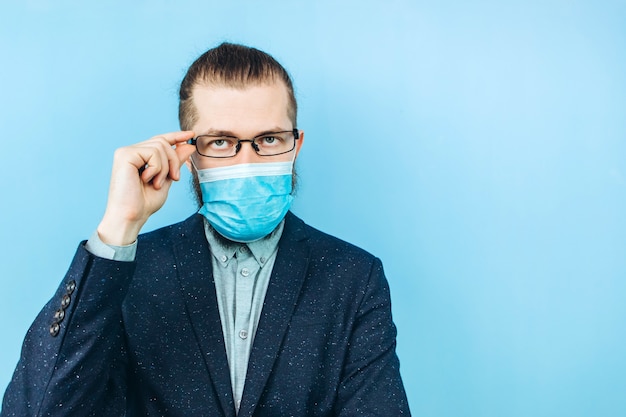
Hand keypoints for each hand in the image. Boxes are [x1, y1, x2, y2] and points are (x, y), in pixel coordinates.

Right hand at [97, 131, 195, 245]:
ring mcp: (126, 152)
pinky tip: (147, 180)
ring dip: (165, 167)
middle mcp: (130, 151)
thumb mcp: (166, 179)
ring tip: (156, 183)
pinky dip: (156, 168)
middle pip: (162, 142)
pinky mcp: (124, 155)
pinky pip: (152, 152)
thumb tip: (188, 145)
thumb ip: (175, 162)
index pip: (159, 140)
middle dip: (174, 160)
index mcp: (139, 157)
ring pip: (160, 146)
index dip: (176, 136)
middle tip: (175, 178)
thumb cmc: (144, 203)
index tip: (191, 134)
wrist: (130, 216)